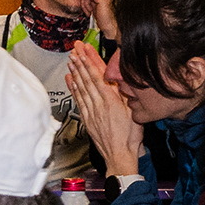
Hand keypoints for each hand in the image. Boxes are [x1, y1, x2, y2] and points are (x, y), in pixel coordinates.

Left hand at [67, 46, 144, 178]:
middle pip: (87, 79)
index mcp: (111, 101)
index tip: (85, 50)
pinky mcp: (87, 119)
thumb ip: (127, 95)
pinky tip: (70, 80)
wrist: (120, 156)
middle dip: (81, 62)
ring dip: (76, 72)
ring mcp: (91, 112)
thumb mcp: (134, 112)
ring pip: (81, 87)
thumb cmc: (130, 137)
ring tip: (71, 60)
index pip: (98, 76)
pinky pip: (79, 100)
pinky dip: (74, 88)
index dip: (90, 61)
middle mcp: (98, 104)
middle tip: (75, 49)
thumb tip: (121, 80)